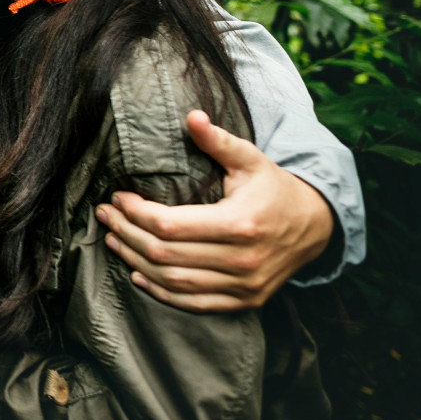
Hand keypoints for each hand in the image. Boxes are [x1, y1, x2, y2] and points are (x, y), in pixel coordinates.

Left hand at [95, 109, 334, 311]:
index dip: (135, 212)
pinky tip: (138, 274)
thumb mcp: (251, 159)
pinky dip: (161, 292)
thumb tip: (192, 116)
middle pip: (164, 253)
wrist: (315, 226)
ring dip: (135, 261)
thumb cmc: (274, 188)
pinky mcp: (244, 301)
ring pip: (173, 281)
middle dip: (126, 233)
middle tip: (105, 215)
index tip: (117, 197)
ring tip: (113, 239)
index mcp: (240, 224)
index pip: (170, 224)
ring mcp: (244, 286)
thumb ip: (219, 141)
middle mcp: (242, 260)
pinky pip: (193, 303)